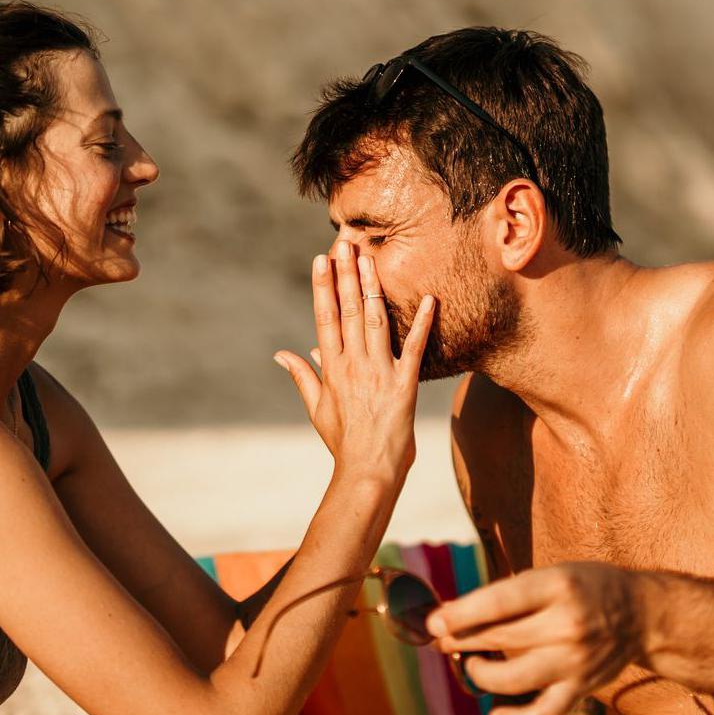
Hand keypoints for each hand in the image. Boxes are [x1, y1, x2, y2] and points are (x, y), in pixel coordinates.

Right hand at [275, 241, 434, 482]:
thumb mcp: (317, 408)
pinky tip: (430, 299)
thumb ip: (303, 376)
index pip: (324, 318)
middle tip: (345, 243)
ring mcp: (378, 373)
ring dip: (372, 287)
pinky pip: (413, 348)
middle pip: (347, 311)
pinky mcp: (404, 385)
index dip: (323, 287)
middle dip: (345, 275)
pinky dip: (422, 323)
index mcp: (331, 368)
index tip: (322, 260)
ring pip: (374, 320)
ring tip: (370, 258)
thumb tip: (283, 354)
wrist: (367, 471)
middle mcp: (352, 365)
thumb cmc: (343, 442)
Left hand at [425, 562, 643, 714]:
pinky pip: (543, 714)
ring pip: (513, 679)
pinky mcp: (581, 688)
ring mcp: (575, 661)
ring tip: (471, 665)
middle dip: (462, 641)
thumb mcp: (552, 575)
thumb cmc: (585, 588)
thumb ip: (510, 594)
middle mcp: (568, 625)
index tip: (433, 622)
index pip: (501, 602)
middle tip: (442, 640)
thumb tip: (453, 617)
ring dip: (481, 675)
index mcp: (558, 586)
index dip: (462, 614)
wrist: (642, 614)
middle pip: (501, 638)